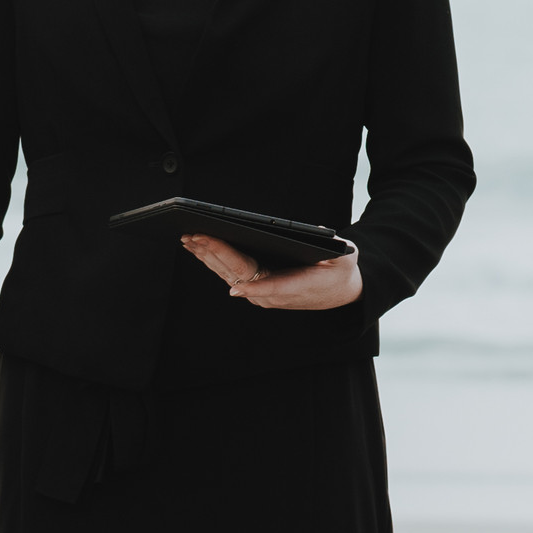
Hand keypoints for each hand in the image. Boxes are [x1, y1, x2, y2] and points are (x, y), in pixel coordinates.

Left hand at [182, 234, 364, 314]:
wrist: (343, 290)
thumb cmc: (341, 271)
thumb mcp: (343, 256)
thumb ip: (329, 249)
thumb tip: (314, 236)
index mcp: (298, 287)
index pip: (273, 288)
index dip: (255, 289)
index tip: (236, 288)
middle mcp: (275, 296)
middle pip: (241, 276)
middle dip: (217, 256)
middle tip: (197, 237)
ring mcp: (263, 295)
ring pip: (230, 276)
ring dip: (208, 258)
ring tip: (190, 240)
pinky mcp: (256, 289)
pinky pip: (231, 275)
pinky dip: (213, 260)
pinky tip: (199, 248)